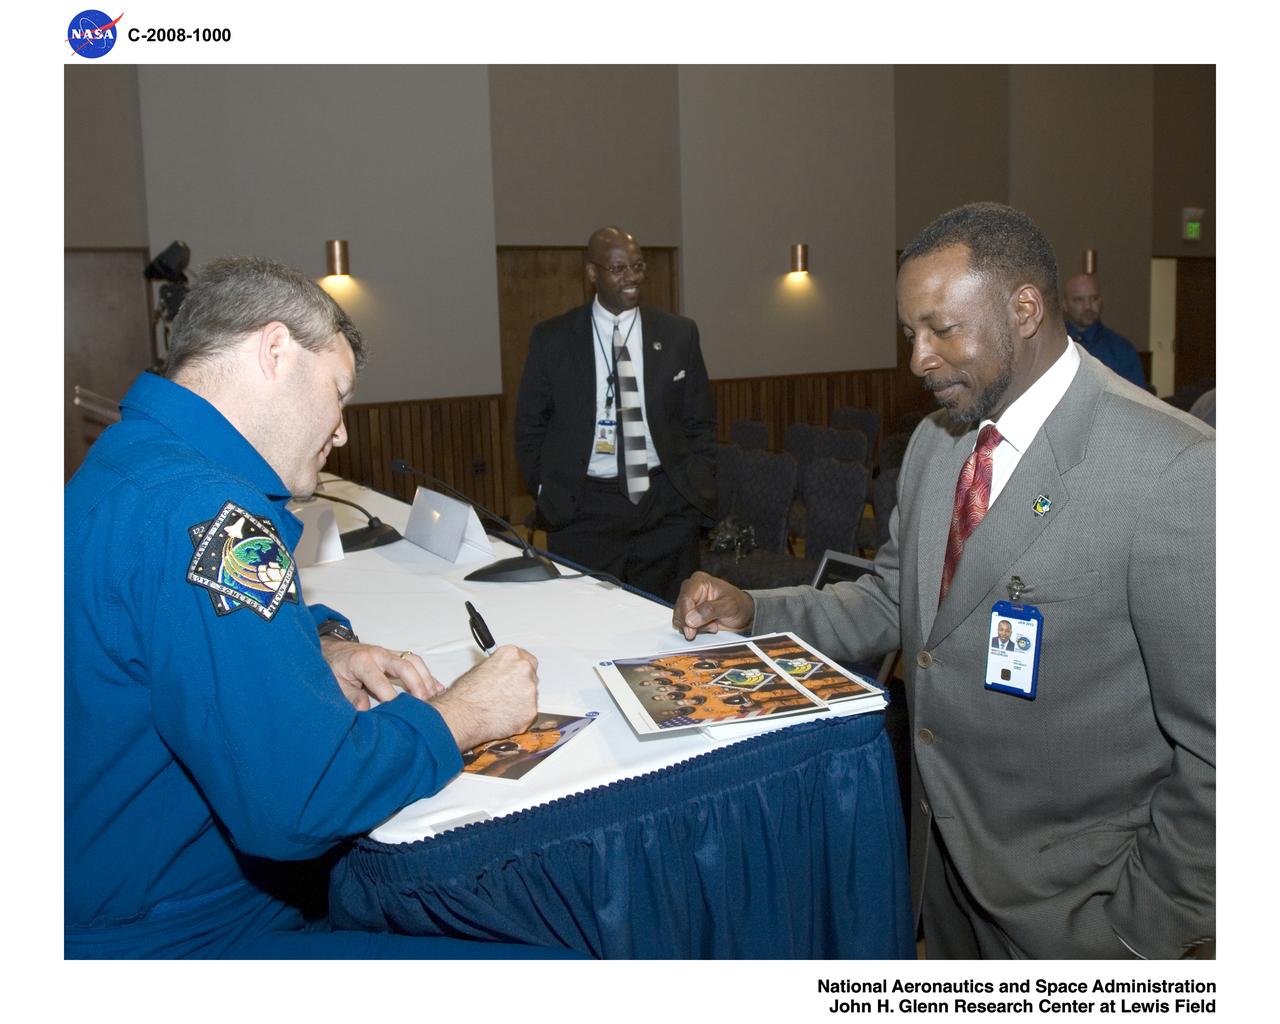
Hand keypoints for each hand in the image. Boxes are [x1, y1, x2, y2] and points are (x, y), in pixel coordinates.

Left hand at [320, 637, 443, 710]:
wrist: (333, 650)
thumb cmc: (334, 668)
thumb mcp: (336, 684)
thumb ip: (351, 696)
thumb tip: (364, 710)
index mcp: (362, 661)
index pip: (380, 680)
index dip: (390, 697)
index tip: (399, 713)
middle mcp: (379, 654)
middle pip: (404, 666)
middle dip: (416, 684)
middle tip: (424, 703)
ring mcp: (389, 654)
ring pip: (414, 662)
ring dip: (426, 679)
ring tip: (434, 697)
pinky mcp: (396, 657)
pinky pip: (416, 663)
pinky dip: (428, 676)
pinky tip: (438, 689)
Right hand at [431, 645, 539, 752]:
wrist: (462, 716)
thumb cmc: (464, 695)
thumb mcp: (480, 670)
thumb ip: (498, 668)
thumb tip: (501, 671)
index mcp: (511, 655)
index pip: (526, 659)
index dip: (519, 670)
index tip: (516, 676)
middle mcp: (523, 669)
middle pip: (531, 677)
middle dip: (521, 686)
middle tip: (506, 695)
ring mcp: (529, 690)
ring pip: (531, 696)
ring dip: (520, 702)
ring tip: (500, 708)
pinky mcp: (531, 711)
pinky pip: (529, 714)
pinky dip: (519, 717)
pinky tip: (503, 718)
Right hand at [672, 571, 754, 639]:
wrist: (744, 615)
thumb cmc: (739, 605)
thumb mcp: (729, 606)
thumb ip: (711, 610)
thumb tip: (691, 618)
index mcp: (700, 581)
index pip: (685, 598)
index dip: (686, 614)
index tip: (692, 627)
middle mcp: (691, 590)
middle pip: (679, 609)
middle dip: (692, 623)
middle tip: (709, 627)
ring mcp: (689, 603)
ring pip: (679, 619)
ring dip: (694, 628)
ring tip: (712, 625)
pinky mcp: (689, 615)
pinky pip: (683, 625)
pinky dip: (695, 630)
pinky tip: (708, 627)